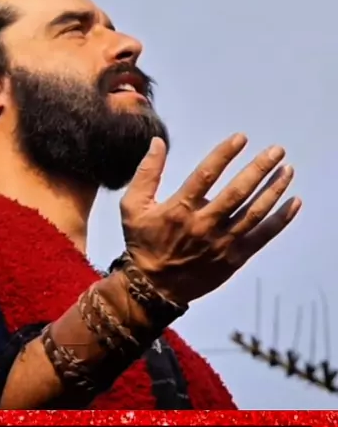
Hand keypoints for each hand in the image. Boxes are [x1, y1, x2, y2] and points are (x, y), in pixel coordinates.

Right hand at [120, 133, 300, 305]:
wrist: (153, 288)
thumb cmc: (143, 243)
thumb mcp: (132, 207)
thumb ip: (146, 174)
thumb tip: (158, 143)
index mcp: (180, 210)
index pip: (206, 175)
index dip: (224, 154)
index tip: (241, 138)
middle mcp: (204, 225)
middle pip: (237, 192)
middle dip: (259, 169)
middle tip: (276, 151)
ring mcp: (222, 243)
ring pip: (254, 213)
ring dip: (273, 190)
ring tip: (288, 170)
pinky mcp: (234, 258)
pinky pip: (261, 237)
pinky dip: (280, 220)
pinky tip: (294, 203)